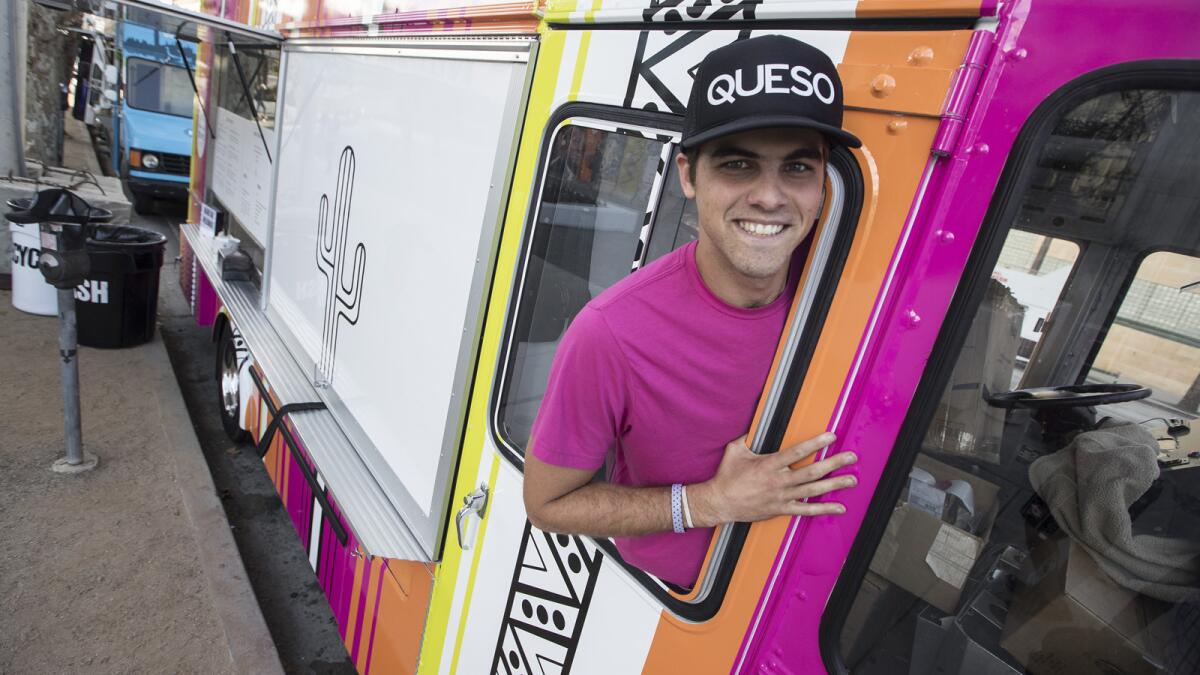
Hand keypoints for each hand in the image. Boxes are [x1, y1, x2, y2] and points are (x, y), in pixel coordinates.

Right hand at [689, 432, 856, 525]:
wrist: (719, 502)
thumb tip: (756, 425)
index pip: (797, 452)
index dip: (816, 443)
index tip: (832, 436)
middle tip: (851, 457)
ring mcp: (781, 497)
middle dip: (834, 463)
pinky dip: (824, 509)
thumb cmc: (727, 476)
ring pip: (813, 490)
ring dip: (835, 484)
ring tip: (852, 480)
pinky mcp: (781, 509)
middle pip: (812, 472)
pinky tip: (839, 507)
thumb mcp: (735, 450)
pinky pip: (806, 510)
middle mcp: (778, 481)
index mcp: (769, 464)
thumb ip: (748, 437)